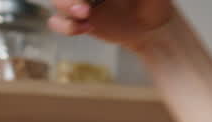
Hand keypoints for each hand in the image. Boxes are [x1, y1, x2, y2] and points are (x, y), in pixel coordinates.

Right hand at [48, 0, 174, 53]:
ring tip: (85, 13)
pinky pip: (58, 23)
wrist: (154, 28)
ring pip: (57, 1)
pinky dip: (65, 26)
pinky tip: (86, 27)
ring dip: (65, 5)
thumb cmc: (153, 1)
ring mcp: (78, 2)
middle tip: (85, 7)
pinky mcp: (78, 21)